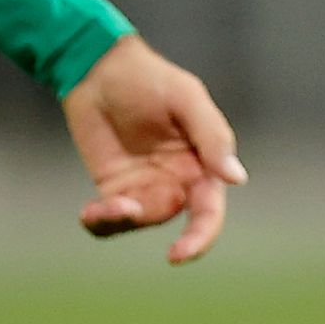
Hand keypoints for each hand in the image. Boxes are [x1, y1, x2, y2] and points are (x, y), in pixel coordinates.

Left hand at [62, 35, 245, 261]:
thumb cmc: (149, 77)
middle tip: (123, 207)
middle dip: (148, 220)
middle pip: (174, 222)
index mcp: (203, 164)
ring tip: (102, 205)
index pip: (209, 211)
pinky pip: (111, 220)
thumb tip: (236, 178)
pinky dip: (101, 223)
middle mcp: (178, 181)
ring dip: (121, 219)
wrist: (99, 69)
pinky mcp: (114, 189)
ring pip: (139, 222)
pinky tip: (89, 213)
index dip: (200, 237)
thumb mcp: (186, 98)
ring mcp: (145, 187)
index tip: (179, 254)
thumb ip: (212, 136)